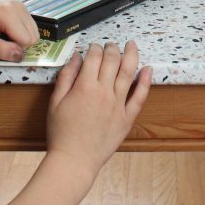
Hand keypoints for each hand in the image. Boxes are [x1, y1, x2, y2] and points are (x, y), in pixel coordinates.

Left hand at [0, 0, 38, 61]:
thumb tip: (21, 57)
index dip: (14, 48)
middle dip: (18, 44)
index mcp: (8, 13)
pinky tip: (5, 30)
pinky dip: (19, 33)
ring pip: (34, 33)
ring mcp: (21, 6)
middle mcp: (19, 7)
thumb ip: (1, 50)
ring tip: (1, 35)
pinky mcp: (21, 8)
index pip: (27, 40)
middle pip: (33, 36)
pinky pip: (29, 28)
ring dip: (19, 39)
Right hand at [47, 41, 151, 176]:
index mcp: (85, 87)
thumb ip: (66, 76)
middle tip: (111, 45)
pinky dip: (145, 81)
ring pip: (129, 72)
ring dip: (131, 55)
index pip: (94, 57)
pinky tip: (148, 69)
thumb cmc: (61, 133)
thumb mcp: (55, 102)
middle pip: (113, 61)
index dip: (94, 48)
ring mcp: (118, 104)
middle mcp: (104, 92)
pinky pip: (140, 96)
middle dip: (112, 48)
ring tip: (132, 45)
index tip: (93, 46)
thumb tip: (76, 57)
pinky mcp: (127, 118)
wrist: (74, 160)